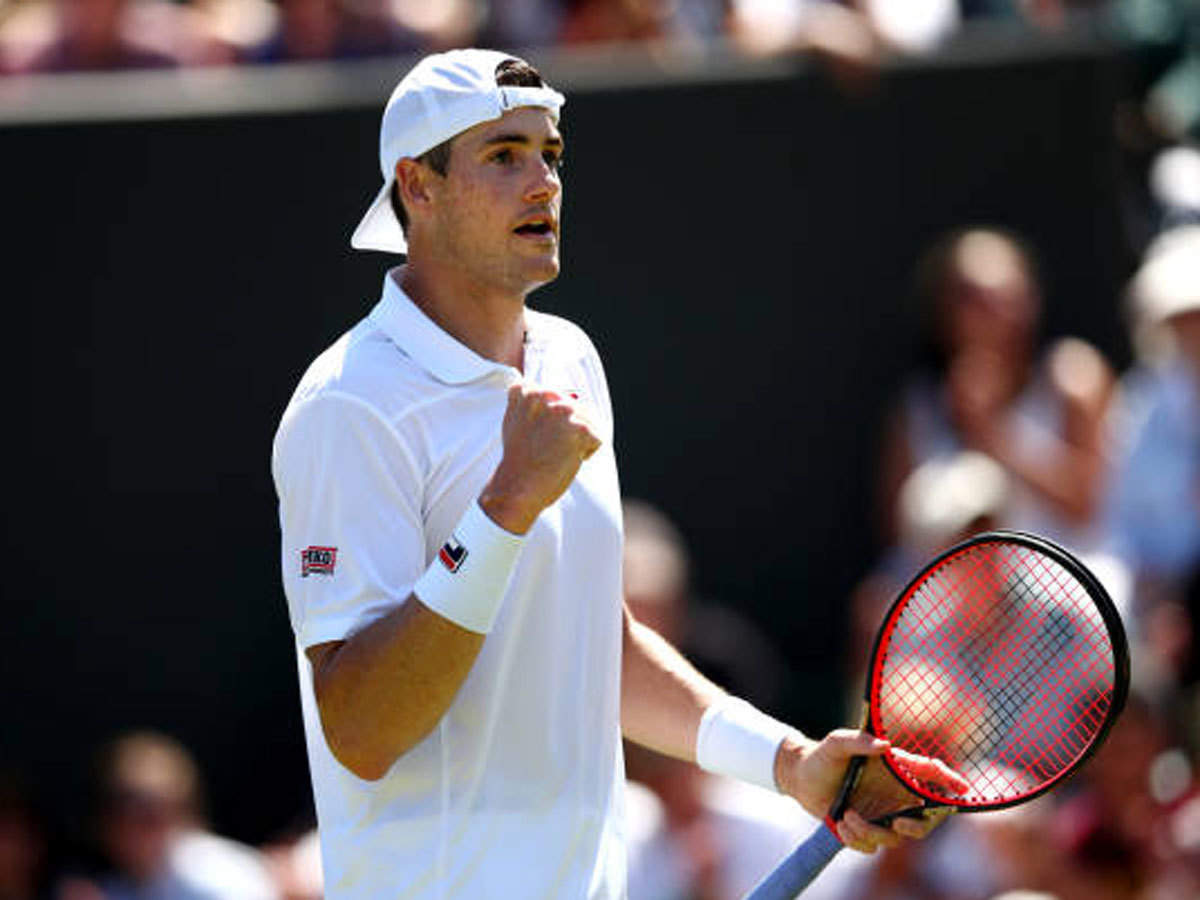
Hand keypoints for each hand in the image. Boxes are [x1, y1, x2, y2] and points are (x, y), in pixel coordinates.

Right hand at [479, 382, 600, 533]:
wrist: (516, 487)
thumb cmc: (519, 459)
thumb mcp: (516, 421)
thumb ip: (536, 403)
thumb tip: (576, 394)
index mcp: (528, 390)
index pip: (556, 396)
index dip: (551, 421)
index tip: (534, 436)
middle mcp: (545, 395)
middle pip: (576, 408)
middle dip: (568, 431)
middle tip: (545, 448)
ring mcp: (563, 410)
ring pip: (588, 422)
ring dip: (578, 441)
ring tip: (555, 454)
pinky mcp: (579, 427)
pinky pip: (597, 438)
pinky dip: (586, 452)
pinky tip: (565, 460)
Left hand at [774, 730, 966, 852]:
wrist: (800, 778)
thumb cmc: (823, 756)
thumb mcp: (837, 742)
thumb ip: (858, 741)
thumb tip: (884, 746)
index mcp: (896, 771)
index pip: (931, 776)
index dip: (951, 782)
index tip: (964, 789)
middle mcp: (894, 795)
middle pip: (924, 821)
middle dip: (917, 828)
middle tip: (899, 824)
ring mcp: (882, 815)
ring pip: (895, 838)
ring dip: (871, 831)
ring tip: (846, 816)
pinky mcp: (866, 830)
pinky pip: (871, 846)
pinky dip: (857, 839)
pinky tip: (840, 824)